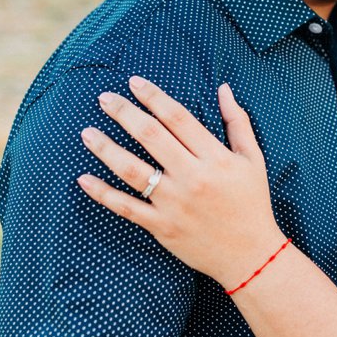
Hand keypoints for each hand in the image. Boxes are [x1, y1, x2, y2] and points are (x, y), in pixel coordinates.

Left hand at [77, 77, 284, 288]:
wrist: (251, 254)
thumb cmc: (252, 203)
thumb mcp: (253, 159)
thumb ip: (238, 122)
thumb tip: (223, 89)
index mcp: (215, 158)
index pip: (178, 118)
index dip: (154, 97)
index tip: (134, 82)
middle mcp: (192, 177)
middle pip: (150, 136)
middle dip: (124, 113)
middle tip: (104, 98)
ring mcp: (174, 203)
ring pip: (132, 170)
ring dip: (106, 149)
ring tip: (86, 133)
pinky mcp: (162, 226)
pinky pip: (126, 207)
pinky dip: (102, 194)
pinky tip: (83, 178)